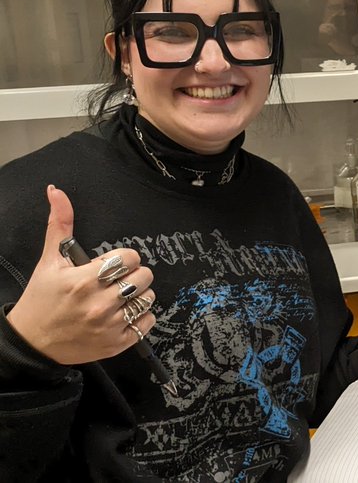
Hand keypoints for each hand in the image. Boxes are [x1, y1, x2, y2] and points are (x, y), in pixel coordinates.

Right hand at [6, 185, 156, 364]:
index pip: (130, 258)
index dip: (124, 258)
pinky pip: (147, 322)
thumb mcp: (49, 261)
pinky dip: (140, 317)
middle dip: (132, 275)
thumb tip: (57, 192)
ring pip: (148, 298)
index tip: (113, 264)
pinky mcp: (116, 344)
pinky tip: (122, 313)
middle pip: (144, 276)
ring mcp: (109, 325)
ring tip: (119, 296)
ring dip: (137, 295)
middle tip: (117, 280)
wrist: (31, 343)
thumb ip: (60, 224)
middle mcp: (100, 303)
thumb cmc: (41, 300)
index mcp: (85, 280)